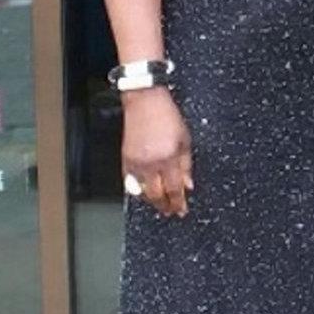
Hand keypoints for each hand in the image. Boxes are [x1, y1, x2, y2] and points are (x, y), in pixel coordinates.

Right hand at [121, 87, 193, 215]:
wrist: (144, 101)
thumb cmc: (167, 116)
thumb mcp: (185, 139)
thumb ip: (186, 165)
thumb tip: (188, 185)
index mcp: (169, 158)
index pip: (174, 189)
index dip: (179, 203)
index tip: (182, 210)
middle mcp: (151, 163)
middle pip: (157, 195)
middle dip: (165, 206)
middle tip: (171, 211)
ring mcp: (136, 162)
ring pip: (142, 191)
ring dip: (152, 200)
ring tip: (160, 204)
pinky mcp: (125, 158)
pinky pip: (131, 182)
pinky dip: (139, 189)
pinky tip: (145, 191)